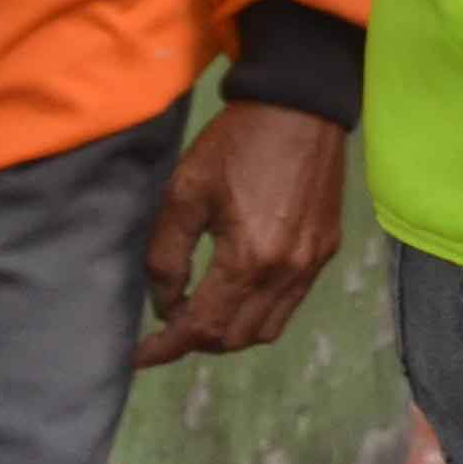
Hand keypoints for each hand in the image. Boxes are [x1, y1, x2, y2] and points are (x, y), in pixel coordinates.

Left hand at [136, 101, 347, 369]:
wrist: (300, 106)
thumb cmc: (235, 144)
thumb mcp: (183, 194)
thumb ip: (166, 257)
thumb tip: (165, 303)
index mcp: (249, 260)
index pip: (201, 328)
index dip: (164, 348)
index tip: (136, 356)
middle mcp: (286, 272)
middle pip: (235, 338)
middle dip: (196, 341)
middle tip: (167, 324)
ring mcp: (312, 263)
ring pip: (267, 329)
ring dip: (230, 332)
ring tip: (202, 311)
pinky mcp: (326, 249)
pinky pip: (291, 303)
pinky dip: (260, 312)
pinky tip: (239, 290)